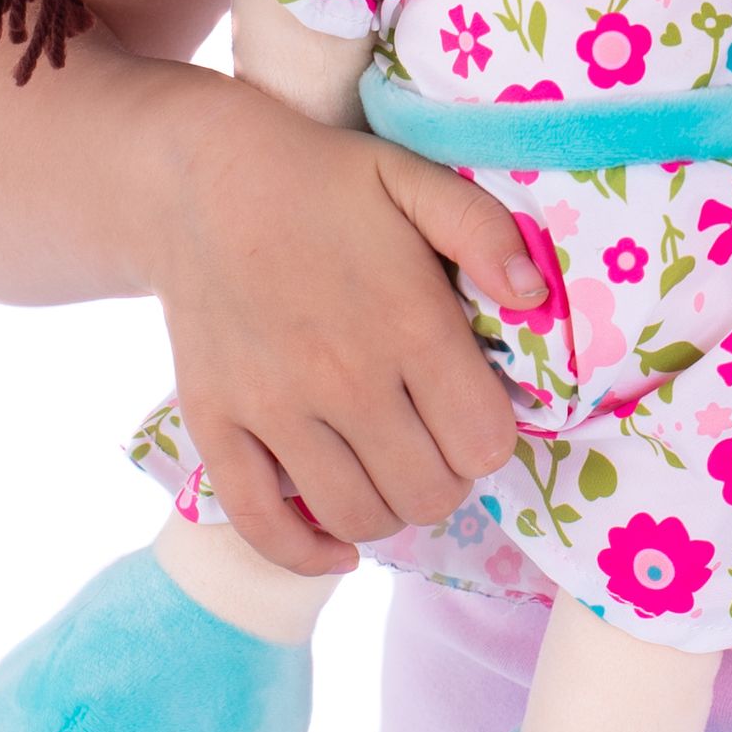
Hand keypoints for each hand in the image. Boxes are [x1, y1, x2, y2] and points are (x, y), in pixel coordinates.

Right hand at [149, 85, 542, 576]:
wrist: (198, 178)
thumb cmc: (322, 181)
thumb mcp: (415, 179)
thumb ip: (484, 233)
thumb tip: (533, 298)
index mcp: (407, 323)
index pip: (484, 445)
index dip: (490, 439)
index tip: (473, 414)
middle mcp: (343, 378)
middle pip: (428, 494)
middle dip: (447, 481)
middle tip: (434, 446)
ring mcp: (273, 408)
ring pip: (357, 517)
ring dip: (387, 511)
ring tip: (388, 473)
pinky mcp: (216, 424)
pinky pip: (263, 525)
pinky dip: (307, 553)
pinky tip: (337, 544)